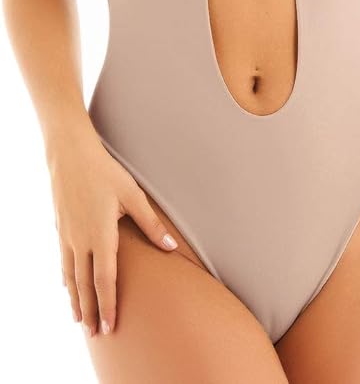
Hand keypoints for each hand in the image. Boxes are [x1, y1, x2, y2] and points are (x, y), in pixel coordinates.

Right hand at [48, 132, 177, 336]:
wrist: (71, 154)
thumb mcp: (132, 195)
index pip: (105, 280)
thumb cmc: (105, 172)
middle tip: (95, 333)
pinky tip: (67, 285)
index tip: (110, 325)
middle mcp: (81, 241)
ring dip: (76, 299)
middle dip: (90, 311)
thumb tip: (171, 248)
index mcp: (101, 236)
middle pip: (85, 285)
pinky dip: (66, 278)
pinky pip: (62, 261)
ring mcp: (68, 236)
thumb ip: (151, 224)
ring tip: (79, 319)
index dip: (108, 304)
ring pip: (70, 276)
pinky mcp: (60, 228)